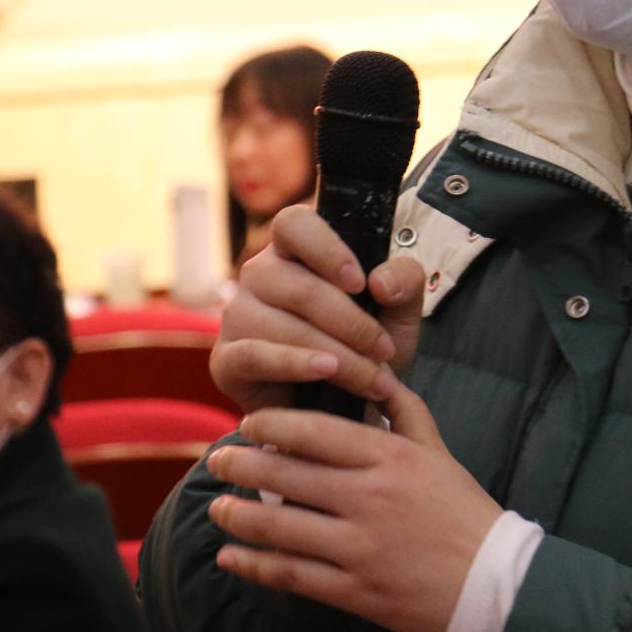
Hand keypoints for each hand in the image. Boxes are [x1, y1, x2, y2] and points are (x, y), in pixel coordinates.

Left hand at [206, 385, 502, 631]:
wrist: (493, 583)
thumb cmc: (464, 511)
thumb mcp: (439, 451)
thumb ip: (405, 411)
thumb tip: (377, 374)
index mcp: (390, 457)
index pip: (316, 431)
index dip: (272, 425)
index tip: (247, 424)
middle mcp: (369, 497)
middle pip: (288, 475)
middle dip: (242, 465)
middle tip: (216, 460)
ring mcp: (360, 547)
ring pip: (281, 525)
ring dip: (238, 516)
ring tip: (216, 507)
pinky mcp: (354, 590)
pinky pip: (292, 574)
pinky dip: (255, 565)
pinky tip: (231, 556)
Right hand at [211, 205, 426, 413]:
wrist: (344, 407)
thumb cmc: (367, 346)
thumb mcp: (399, 312)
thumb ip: (404, 282)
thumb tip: (380, 281)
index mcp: (295, 248)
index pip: (294, 224)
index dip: (326, 249)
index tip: (361, 282)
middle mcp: (259, 275)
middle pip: (298, 286)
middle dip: (351, 324)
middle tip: (384, 351)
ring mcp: (237, 315)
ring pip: (282, 326)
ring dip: (337, 355)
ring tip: (373, 380)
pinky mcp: (227, 359)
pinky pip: (254, 355)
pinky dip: (294, 364)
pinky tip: (325, 372)